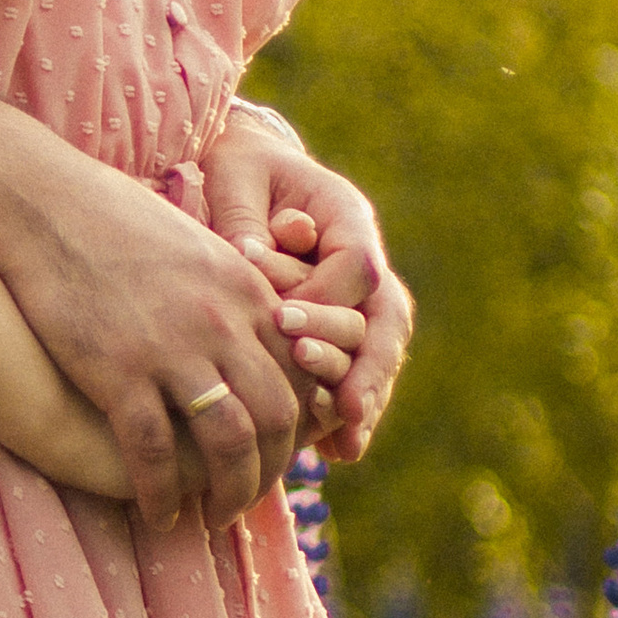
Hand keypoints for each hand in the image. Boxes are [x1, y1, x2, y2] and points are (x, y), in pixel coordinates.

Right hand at [0, 150, 311, 528]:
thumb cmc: (111, 220)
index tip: (276, 450)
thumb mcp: (194, 246)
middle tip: (248, 496)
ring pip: (228, 442)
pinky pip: (154, 452)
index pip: (300, 374)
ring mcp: (170, 349)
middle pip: (275, 418)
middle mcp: (220, 322)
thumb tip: (249, 338)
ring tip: (214, 515)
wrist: (42, 203)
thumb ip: (230, 293)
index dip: (297, 425)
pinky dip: (162, 494)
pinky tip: (157, 512)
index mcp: (245, 290)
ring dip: (229, 491)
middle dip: (270, 470)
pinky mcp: (118, 371)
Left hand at [202, 117, 412, 462]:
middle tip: (329, 393)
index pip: (357, 266)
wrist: (240, 172)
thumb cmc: (233, 167)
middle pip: (385, 316)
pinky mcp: (344, 332)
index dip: (327, 299)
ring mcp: (360, 299)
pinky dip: (354, 412)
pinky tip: (341, 450)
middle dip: (360, 359)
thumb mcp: (233, 173)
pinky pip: (361, 373)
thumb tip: (251, 258)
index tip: (284, 323)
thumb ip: (243, 214)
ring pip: (381, 351)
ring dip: (367, 394)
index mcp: (345, 213)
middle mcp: (363, 259)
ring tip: (347, 432)